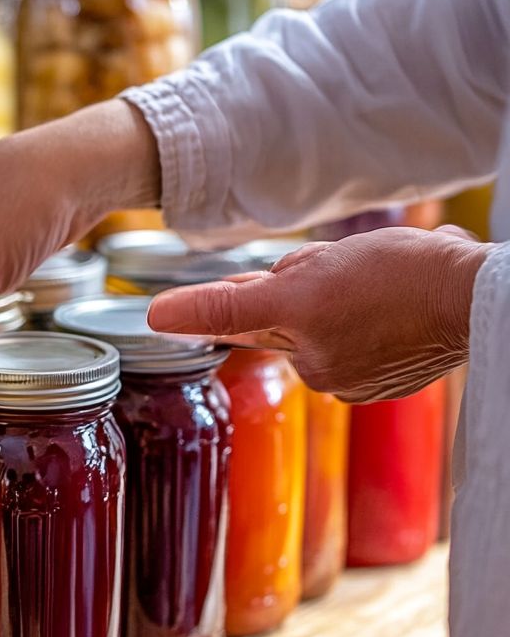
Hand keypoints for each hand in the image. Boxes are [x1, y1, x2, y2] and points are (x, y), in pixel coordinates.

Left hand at [146, 226, 491, 401]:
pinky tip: (410, 287)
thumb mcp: (300, 284)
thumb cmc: (396, 283)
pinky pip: (378, 316)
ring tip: (389, 275)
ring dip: (352, 282)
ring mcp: (367, 368)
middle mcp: (327, 368)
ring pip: (338, 304)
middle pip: (297, 306)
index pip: (247, 318)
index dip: (232, 297)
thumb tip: (158, 317)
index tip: (175, 308)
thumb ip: (225, 304)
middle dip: (315, 277)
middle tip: (351, 268)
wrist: (480, 296)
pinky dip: (388, 298)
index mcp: (300, 351)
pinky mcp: (401, 365)